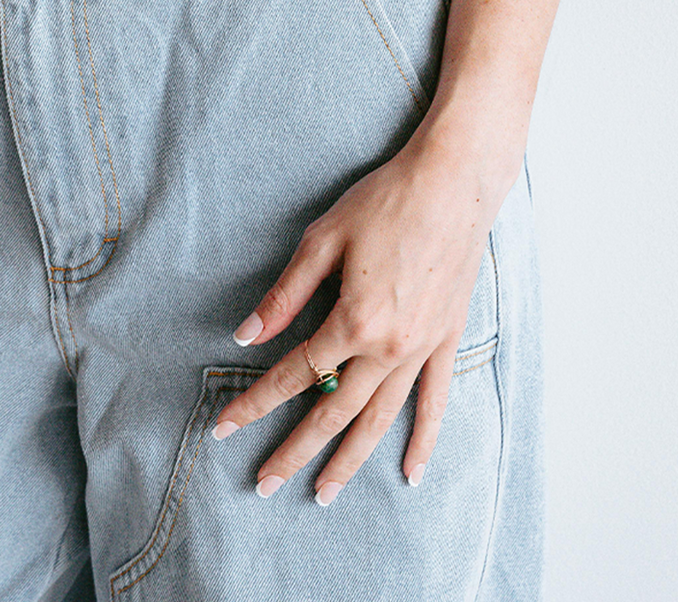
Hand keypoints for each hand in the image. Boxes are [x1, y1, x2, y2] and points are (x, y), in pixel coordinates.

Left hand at [211, 131, 507, 502]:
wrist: (453, 184)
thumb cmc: (384, 202)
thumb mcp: (322, 239)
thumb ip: (286, 294)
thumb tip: (247, 335)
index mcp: (353, 320)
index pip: (295, 375)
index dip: (255, 403)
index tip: (225, 428)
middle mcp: (389, 347)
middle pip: (333, 412)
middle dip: (295, 451)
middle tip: (264, 484)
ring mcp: (422, 349)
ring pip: (379, 420)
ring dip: (349, 461)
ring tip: (322, 492)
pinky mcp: (447, 341)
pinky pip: (434, 403)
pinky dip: (422, 441)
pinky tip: (410, 473)